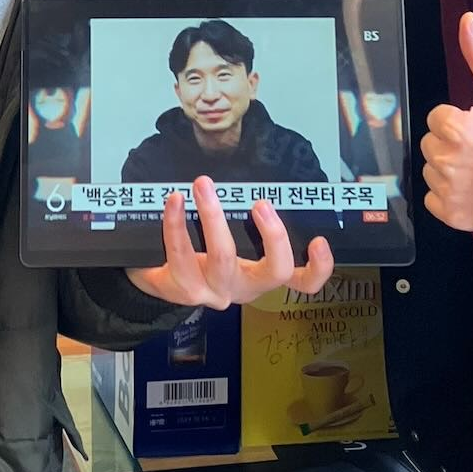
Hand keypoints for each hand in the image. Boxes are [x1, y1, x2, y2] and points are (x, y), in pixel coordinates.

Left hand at [127, 176, 333, 307]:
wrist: (154, 277)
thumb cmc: (200, 251)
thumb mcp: (229, 241)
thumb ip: (246, 221)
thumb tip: (257, 179)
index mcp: (261, 275)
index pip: (302, 282)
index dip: (318, 268)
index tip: (318, 241)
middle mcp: (243, 288)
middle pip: (274, 272)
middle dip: (273, 236)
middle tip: (262, 203)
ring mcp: (213, 292)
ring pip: (223, 257)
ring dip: (214, 215)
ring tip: (203, 185)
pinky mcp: (181, 289)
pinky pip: (181, 252)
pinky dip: (176, 222)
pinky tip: (175, 200)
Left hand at [422, 13, 472, 231]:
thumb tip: (465, 19)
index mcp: (457, 128)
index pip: (437, 118)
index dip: (457, 121)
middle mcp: (448, 160)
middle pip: (431, 144)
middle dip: (450, 144)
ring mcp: (448, 189)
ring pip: (431, 171)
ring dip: (448, 170)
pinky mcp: (451, 213)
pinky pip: (433, 199)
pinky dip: (448, 197)